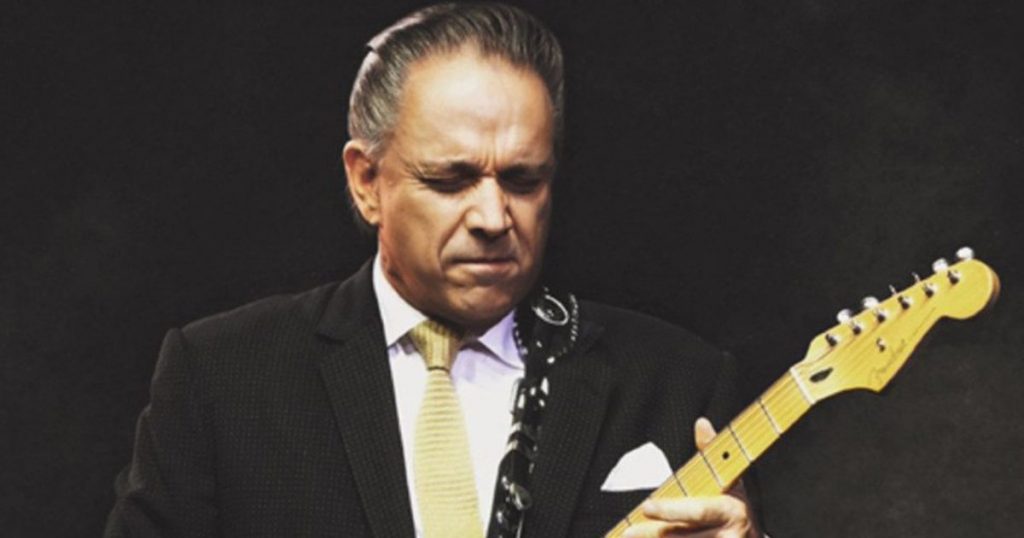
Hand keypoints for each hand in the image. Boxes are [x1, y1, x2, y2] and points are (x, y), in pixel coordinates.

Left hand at [621, 418, 755, 537]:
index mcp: (730, 510)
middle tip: (628, 532)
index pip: (697, 511)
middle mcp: (729, 536)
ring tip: (631, 536)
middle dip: (653, 534)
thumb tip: (701, 423)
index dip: (671, 510)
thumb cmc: (731, 505)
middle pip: (683, 535)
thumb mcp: (729, 480)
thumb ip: (712, 453)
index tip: (646, 506)